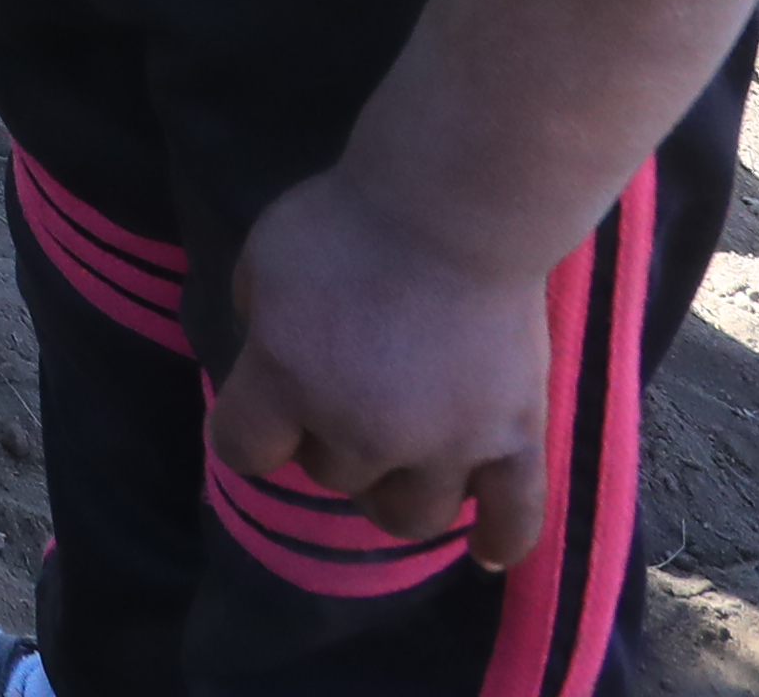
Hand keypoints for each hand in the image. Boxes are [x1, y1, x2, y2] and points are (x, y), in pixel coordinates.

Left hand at [208, 170, 561, 573]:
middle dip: (329, 441)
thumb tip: (268, 358)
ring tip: (401, 459)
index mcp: (288, 382)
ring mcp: (445, 443)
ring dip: (397, 490)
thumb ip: (257, 319)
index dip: (249, 431)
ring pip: (409, 515)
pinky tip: (488, 554)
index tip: (263, 411)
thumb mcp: (265, 256)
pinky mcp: (514, 438)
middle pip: (330, 477)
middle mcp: (361, 430)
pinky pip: (515, 515)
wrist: (457, 204)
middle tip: (349, 392)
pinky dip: (503, 539)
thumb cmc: (349, 218)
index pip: (243, 451)